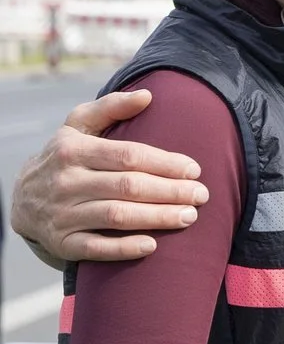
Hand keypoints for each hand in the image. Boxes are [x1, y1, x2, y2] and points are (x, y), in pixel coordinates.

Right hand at [12, 91, 206, 263]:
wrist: (22, 199)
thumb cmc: (66, 157)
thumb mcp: (78, 126)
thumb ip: (110, 107)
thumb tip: (147, 95)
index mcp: (73, 150)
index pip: (128, 156)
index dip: (165, 163)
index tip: (195, 170)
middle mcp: (66, 182)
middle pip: (128, 187)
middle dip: (170, 191)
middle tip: (201, 196)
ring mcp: (62, 214)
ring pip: (116, 216)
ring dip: (157, 218)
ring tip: (189, 216)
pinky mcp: (62, 243)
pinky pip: (95, 248)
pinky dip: (124, 248)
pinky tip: (152, 246)